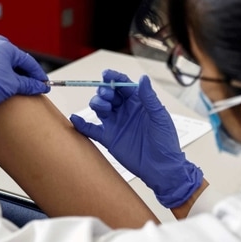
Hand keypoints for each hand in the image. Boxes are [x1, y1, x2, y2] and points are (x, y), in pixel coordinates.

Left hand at [0, 19, 49, 131]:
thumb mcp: (13, 85)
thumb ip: (29, 84)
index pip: (26, 61)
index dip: (36, 73)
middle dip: (20, 66)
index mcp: (6, 48)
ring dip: (2, 55)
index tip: (42, 82)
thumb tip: (40, 86)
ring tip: (10, 67)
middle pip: (11, 54)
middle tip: (27, 79)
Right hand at [70, 69, 202, 207]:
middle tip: (106, 94)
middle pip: (109, 94)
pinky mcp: (109, 138)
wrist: (161, 167)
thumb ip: (149, 98)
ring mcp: (116, 123)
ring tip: (102, 106)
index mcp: (138, 102)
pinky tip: (75, 119)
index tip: (106, 74)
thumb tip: (142, 78)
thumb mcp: (159, 117)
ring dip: (97, 103)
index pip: (123, 85)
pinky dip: (82, 124)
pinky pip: (92, 129)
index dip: (114, 77)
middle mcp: (125, 110)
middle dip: (104, 90)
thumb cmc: (165, 141)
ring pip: (100, 108)